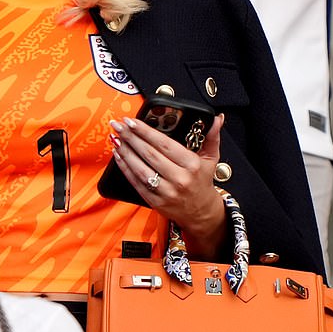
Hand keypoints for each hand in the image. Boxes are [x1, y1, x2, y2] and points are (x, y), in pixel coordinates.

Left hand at [109, 113, 226, 257]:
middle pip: (149, 154)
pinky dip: (125, 167)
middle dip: (131, 137)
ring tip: (115, 137)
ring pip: (140, 168)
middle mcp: (179, 178)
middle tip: (118, 125)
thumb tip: (217, 119)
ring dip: (125, 151)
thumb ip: (212, 136)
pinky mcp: (155, 201)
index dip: (146, 131)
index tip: (132, 121)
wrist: (201, 213)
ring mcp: (166, 191)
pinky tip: (118, 155)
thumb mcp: (211, 158)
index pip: (164, 144)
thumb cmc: (202, 182)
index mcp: (192, 164)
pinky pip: (136, 182)